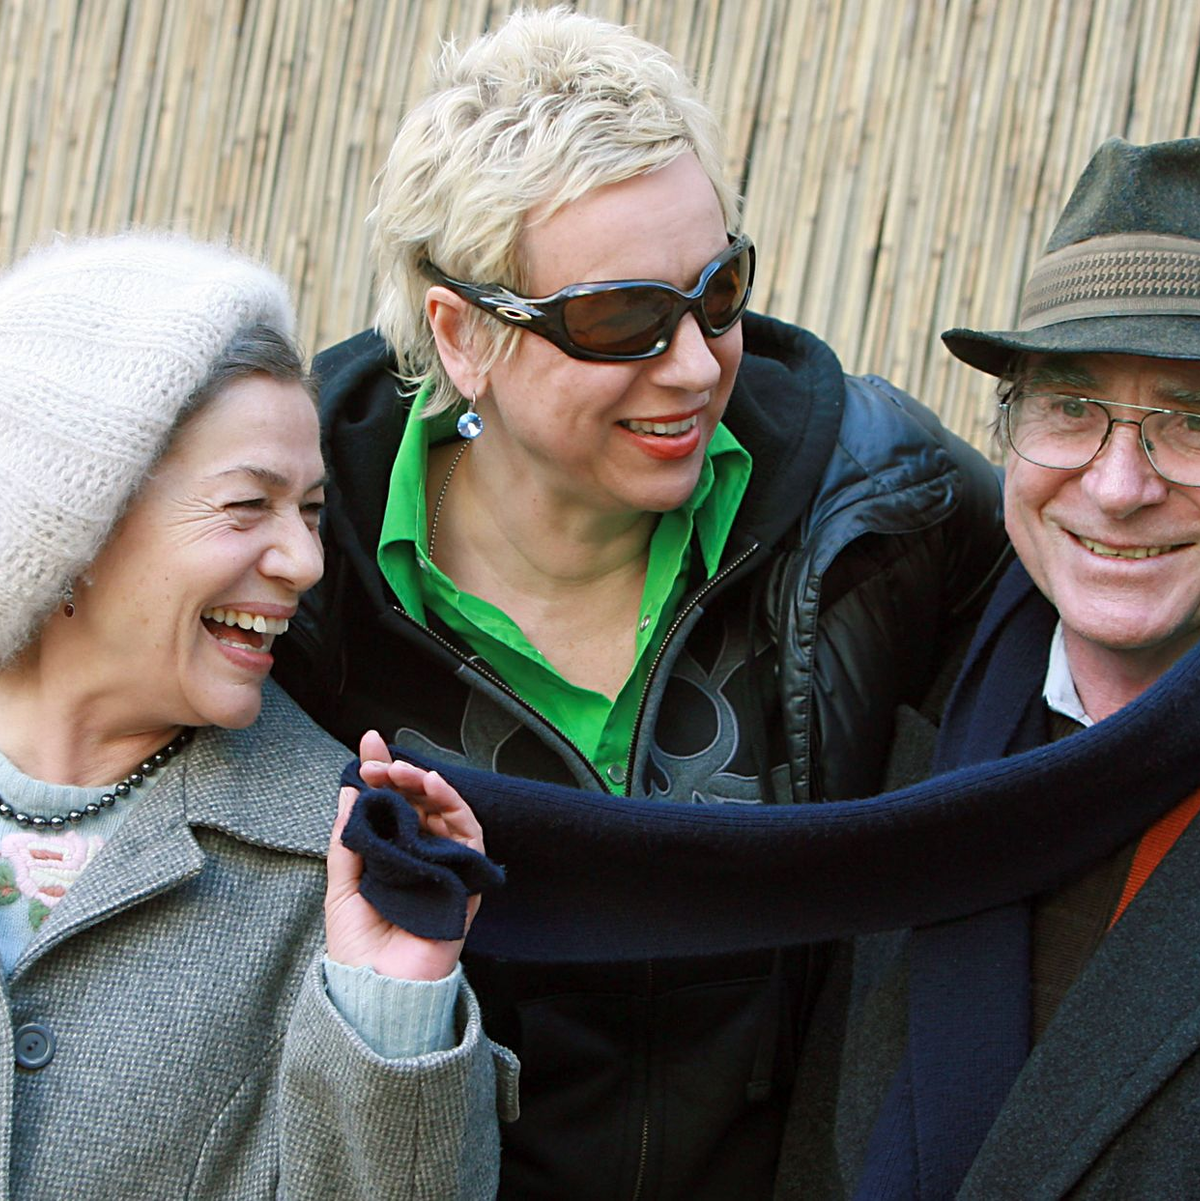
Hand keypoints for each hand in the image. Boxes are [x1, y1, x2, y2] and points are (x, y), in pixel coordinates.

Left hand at [324, 730, 485, 980]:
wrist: (377, 993)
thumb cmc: (358, 948)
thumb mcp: (342, 885)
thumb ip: (348, 838)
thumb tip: (350, 790)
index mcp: (392, 854)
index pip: (392, 803)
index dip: (383, 773)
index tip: (368, 744)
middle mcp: (421, 855)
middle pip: (420, 801)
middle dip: (402, 773)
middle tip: (381, 762)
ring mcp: (446, 866)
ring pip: (448, 811)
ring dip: (429, 783)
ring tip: (406, 772)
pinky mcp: (467, 881)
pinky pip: (470, 837)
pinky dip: (456, 808)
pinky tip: (435, 790)